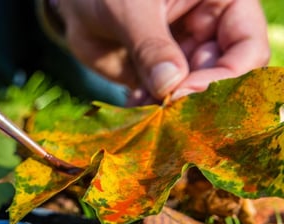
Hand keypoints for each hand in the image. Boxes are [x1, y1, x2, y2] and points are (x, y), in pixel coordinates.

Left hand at [57, 0, 269, 104]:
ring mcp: (186, 58)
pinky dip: (153, 110)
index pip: (247, 47)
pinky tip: (134, 105)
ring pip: (195, 95)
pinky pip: (167, 101)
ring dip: (172, 109)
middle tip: (166, 110)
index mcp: (220, 4)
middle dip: (196, 98)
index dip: (226, 75)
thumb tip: (170, 86)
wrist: (78, 4)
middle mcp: (210, 34)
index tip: (187, 91)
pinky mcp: (162, 77)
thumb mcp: (131, 8)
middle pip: (224, 78)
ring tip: (145, 108)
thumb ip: (151, 45)